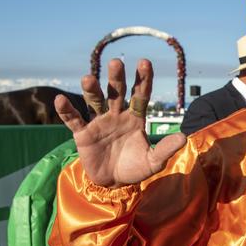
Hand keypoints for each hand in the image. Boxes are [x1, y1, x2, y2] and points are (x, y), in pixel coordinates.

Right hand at [54, 58, 186, 187]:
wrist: (115, 182)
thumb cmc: (136, 167)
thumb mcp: (154, 161)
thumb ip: (166, 149)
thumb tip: (184, 138)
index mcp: (136, 117)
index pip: (141, 95)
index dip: (143, 79)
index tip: (145, 62)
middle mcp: (117, 115)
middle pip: (116, 92)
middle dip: (116, 78)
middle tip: (116, 62)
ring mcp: (99, 122)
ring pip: (94, 101)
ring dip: (91, 90)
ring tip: (88, 78)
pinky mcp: (83, 134)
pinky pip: (73, 120)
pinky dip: (66, 110)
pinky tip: (60, 100)